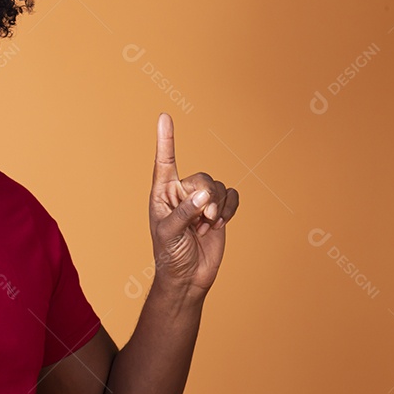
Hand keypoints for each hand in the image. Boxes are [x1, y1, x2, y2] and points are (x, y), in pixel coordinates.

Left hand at [149, 113, 238, 297]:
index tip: (164, 116)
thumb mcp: (170, 234)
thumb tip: (204, 195)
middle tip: (203, 219)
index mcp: (162, 193)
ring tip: (206, 226)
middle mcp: (181, 192)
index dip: (165, 139)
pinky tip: (220, 222)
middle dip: (207, 198)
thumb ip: (184, 212)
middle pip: (201, 177)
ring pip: (218, 186)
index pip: (165, 161)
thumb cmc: (170, 255)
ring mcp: (200, 201)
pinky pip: (232, 194)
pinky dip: (230, 207)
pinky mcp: (218, 209)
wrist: (188, 277)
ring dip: (218, 207)